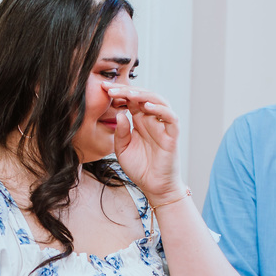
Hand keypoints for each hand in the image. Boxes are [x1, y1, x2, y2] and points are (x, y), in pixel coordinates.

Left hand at [102, 83, 183, 203]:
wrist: (154, 187)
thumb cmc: (139, 168)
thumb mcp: (122, 149)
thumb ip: (120, 133)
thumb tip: (120, 114)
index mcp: (139, 121)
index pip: (130, 100)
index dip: (118, 93)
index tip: (102, 88)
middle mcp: (151, 120)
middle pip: (142, 97)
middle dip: (127, 90)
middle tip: (110, 88)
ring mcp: (163, 126)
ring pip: (158, 101)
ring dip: (143, 95)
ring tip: (129, 93)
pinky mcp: (172, 135)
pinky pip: (170, 117)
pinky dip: (160, 109)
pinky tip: (147, 106)